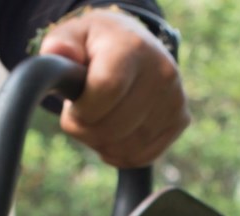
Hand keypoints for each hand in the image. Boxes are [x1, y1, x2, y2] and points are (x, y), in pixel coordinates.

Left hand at [37, 7, 189, 167]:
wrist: (133, 44)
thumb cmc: (96, 44)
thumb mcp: (73, 34)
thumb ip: (59, 43)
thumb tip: (61, 53)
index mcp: (132, 48)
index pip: (105, 91)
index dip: (80, 110)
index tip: (72, 105)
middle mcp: (161, 72)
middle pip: (114, 127)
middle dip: (86, 130)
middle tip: (81, 114)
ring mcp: (175, 98)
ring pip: (127, 148)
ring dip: (101, 144)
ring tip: (98, 121)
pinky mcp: (180, 120)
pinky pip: (142, 157)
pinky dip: (120, 154)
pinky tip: (113, 135)